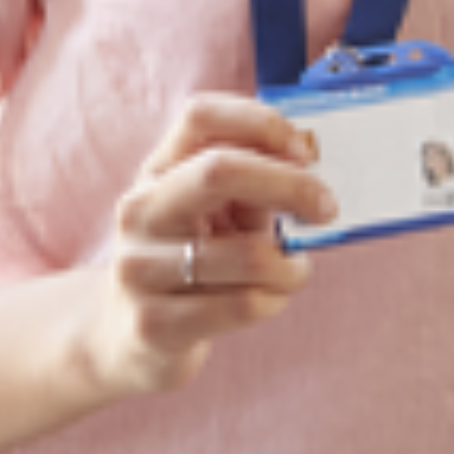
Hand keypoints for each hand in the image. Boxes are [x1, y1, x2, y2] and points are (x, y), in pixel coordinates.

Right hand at [83, 98, 339, 403]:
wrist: (127, 337)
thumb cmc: (191, 261)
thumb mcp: (213, 214)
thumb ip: (250, 185)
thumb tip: (307, 165)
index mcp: (157, 170)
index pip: (201, 116)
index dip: (261, 123)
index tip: (304, 151)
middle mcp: (139, 210)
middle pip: (220, 170)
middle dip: (289, 185)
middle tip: (326, 207)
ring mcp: (139, 267)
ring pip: (249, 255)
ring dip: (291, 266)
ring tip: (292, 271)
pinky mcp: (153, 324)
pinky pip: (243, 305)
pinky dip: (275, 300)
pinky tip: (270, 299)